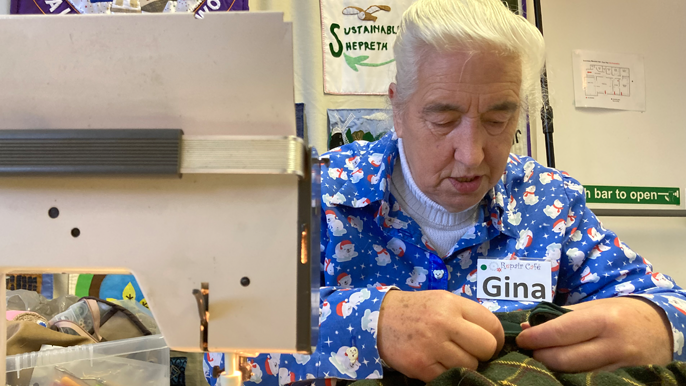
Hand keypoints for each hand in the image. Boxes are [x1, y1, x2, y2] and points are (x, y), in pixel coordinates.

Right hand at [377, 290, 503, 381]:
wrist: (378, 318)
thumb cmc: (416, 310)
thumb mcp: (442, 301)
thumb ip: (467, 315)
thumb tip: (493, 337)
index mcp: (452, 304)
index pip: (492, 325)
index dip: (497, 339)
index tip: (491, 344)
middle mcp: (444, 322)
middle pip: (486, 347)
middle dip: (483, 354)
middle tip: (471, 353)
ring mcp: (432, 345)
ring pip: (470, 365)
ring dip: (464, 365)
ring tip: (449, 357)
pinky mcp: (420, 364)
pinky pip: (449, 376)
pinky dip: (446, 374)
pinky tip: (436, 364)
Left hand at [516, 297, 672, 371]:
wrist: (662, 330)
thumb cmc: (621, 314)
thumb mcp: (594, 307)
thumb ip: (559, 316)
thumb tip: (526, 327)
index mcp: (604, 320)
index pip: (560, 332)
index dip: (535, 338)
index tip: (521, 339)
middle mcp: (614, 345)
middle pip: (564, 359)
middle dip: (541, 356)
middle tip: (530, 351)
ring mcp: (622, 368)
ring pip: (575, 376)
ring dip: (554, 369)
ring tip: (545, 359)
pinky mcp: (625, 381)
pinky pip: (591, 382)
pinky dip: (573, 377)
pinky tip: (564, 371)